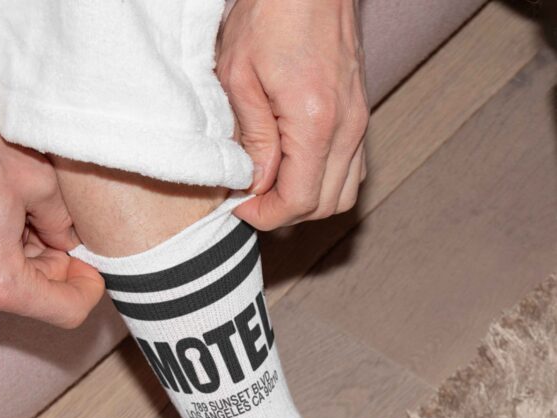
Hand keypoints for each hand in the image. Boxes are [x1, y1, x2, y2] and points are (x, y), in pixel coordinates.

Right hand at [0, 118, 104, 327]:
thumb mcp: (35, 181)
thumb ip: (63, 220)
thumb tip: (69, 239)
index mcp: (0, 284)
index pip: (66, 312)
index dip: (87, 290)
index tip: (92, 269)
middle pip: (36, 299)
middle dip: (52, 265)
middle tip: (49, 223)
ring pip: (9, 288)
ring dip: (23, 258)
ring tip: (13, 214)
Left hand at [216, 0, 368, 230]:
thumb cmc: (272, 13)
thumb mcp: (239, 76)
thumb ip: (253, 138)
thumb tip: (257, 183)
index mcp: (316, 123)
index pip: (299, 201)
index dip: (266, 215)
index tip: (239, 207)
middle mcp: (347, 128)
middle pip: (324, 206)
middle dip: (285, 214)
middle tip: (251, 200)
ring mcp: (359, 121)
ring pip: (343, 194)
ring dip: (308, 201)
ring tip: (272, 187)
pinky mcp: (361, 114)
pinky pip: (352, 169)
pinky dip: (325, 182)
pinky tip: (295, 167)